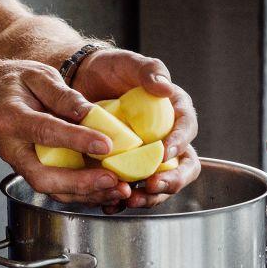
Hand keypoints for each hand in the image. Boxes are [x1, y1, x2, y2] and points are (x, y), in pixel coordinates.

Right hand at [0, 60, 130, 205]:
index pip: (45, 132)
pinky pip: (55, 190)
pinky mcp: (30, 172)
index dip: (76, 140)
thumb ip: (62, 94)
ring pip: (50, 190)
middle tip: (112, 179)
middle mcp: (11, 149)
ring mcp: (19, 165)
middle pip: (42, 177)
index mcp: (10, 118)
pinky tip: (105, 190)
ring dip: (85, 194)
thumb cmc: (14, 83)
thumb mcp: (38, 75)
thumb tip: (89, 113)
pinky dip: (82, 194)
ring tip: (116, 189)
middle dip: (80, 183)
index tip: (106, 144)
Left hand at [72, 48, 199, 211]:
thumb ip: (149, 70)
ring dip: (149, 197)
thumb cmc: (109, 69)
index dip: (179, 144)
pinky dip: (122, 200)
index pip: (187, 130)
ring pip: (159, 183)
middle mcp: (165, 137)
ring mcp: (146, 156)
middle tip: (152, 185)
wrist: (79, 82)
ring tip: (130, 199)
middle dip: (171, 181)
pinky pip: (131, 189)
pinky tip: (112, 205)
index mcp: (173, 112)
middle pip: (183, 166)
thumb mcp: (128, 62)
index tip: (164, 153)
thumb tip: (166, 88)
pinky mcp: (126, 168)